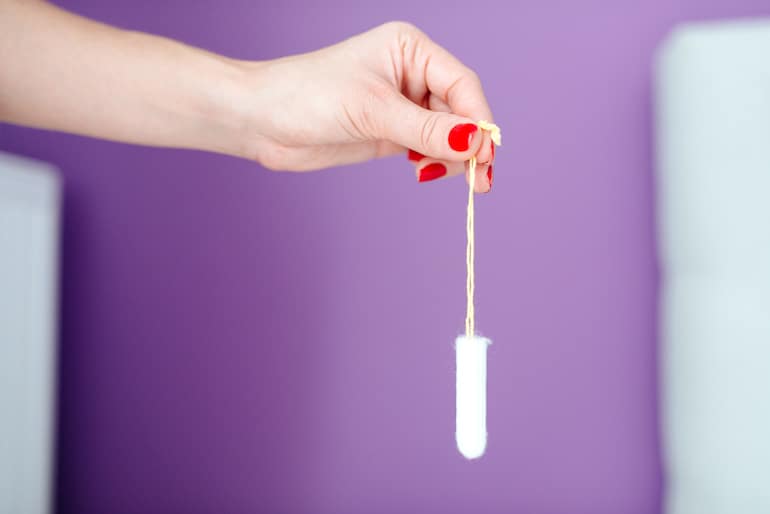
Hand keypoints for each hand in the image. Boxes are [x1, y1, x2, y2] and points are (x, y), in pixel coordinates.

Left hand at [240, 22, 495, 191]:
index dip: (479, 120)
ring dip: (453, 157)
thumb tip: (477, 142)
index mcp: (411, 49)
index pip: (462, 84)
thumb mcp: (373, 111)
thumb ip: (427, 129)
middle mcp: (411, 73)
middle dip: (470, 144)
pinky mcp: (389, 132)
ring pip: (447, 132)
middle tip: (480, 180)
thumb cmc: (308, 96)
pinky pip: (427, 148)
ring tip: (452, 179)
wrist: (261, 120)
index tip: (485, 154)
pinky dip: (433, 162)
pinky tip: (424, 172)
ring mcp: (401, 105)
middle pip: (460, 110)